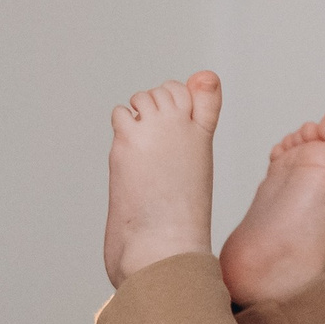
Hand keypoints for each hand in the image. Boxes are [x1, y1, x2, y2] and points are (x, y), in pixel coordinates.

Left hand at [102, 73, 219, 287]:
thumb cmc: (180, 217)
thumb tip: (203, 78)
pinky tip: (128, 161)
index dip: (182, 103)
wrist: (165, 245)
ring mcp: (156, 129)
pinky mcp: (129, 138)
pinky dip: (120, 133)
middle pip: (166, 90)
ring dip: (135, 121)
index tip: (176, 133)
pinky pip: (120, 114)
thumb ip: (200, 120)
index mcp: (204, 136)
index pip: (202, 88)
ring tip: (143, 157)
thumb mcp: (197, 164)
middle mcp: (184, 125)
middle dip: (155, 112)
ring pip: (142, 99)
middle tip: (156, 154)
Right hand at [218, 108, 324, 307]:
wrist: (267, 270)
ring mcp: (289, 192)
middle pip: (309, 143)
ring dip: (284, 147)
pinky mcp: (266, 202)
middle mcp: (313, 184)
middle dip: (297, 136)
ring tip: (278, 157)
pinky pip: (272, 170)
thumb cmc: (302, 231)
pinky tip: (269, 165)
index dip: (316, 130)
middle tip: (288, 151)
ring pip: (291, 154)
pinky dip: (269, 159)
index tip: (304, 139)